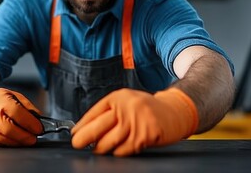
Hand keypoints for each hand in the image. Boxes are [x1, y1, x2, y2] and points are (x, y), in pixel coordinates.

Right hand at [0, 88, 42, 145]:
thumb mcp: (15, 95)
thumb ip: (28, 107)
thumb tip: (39, 120)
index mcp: (0, 99)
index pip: (17, 113)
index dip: (30, 123)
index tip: (39, 129)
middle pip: (8, 129)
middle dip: (24, 136)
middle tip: (33, 138)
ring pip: (2, 139)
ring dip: (17, 142)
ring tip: (25, 139)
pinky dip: (7, 143)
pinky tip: (13, 139)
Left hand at [71, 88, 198, 155]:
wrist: (176, 111)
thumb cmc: (148, 109)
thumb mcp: (128, 102)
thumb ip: (110, 112)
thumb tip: (86, 127)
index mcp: (119, 97)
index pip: (95, 112)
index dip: (82, 125)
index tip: (74, 133)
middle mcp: (126, 107)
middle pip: (97, 127)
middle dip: (84, 138)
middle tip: (77, 143)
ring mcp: (135, 121)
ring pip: (108, 142)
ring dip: (101, 148)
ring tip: (98, 149)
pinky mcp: (144, 135)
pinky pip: (123, 150)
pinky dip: (118, 152)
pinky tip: (118, 149)